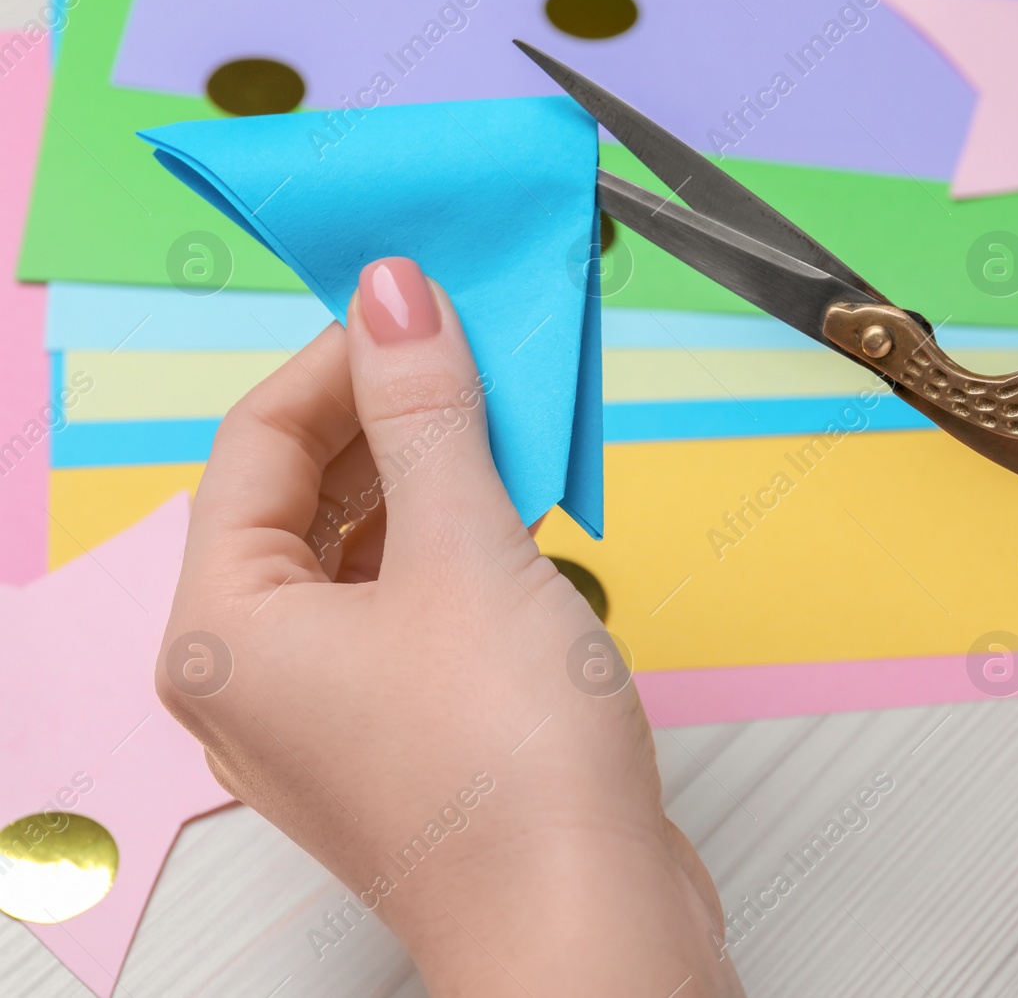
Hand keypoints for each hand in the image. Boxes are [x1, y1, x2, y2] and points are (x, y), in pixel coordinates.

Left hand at [157, 257, 742, 995]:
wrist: (589, 924)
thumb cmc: (509, 768)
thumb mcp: (467, 551)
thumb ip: (427, 413)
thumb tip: (394, 297)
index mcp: (225, 631)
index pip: (258, 443)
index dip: (342, 359)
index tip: (423, 306)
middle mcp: (257, 676)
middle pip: (305, 495)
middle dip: (392, 414)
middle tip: (476, 353)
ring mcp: (330, 711)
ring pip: (364, 550)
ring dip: (433, 476)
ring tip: (509, 421)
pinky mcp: (402, 731)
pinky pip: (407, 604)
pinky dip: (455, 545)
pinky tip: (518, 514)